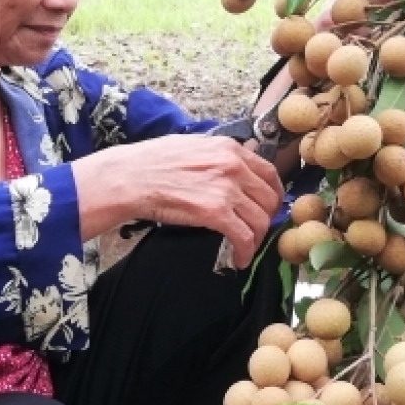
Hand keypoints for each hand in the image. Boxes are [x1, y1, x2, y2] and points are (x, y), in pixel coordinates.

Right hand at [71, 135, 282, 268]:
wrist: (131, 178)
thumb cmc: (153, 163)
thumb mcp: (193, 146)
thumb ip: (218, 156)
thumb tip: (234, 166)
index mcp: (229, 148)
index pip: (269, 172)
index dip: (272, 194)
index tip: (267, 207)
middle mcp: (233, 166)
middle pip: (269, 198)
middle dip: (266, 219)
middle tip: (256, 231)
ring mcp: (226, 189)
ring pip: (260, 220)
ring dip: (256, 239)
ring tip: (245, 248)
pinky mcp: (215, 212)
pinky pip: (244, 236)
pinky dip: (245, 251)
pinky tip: (238, 259)